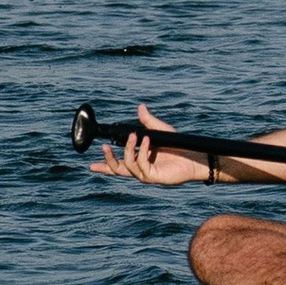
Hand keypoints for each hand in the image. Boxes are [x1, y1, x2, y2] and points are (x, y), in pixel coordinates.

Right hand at [88, 103, 212, 189]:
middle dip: (108, 160)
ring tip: (134, 135)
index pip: (118, 165)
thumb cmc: (179, 147)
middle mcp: (140, 170)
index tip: (90, 164)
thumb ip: (148, 121)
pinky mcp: (154, 177)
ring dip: (128, 149)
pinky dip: (142, 151)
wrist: (195, 157)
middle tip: (104, 147)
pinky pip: (141, 165)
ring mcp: (146, 175)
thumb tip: (139, 107)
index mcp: (139, 161)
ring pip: (127, 165)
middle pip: (117, 169)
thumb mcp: (160, 131)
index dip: (104, 166)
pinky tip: (147, 140)